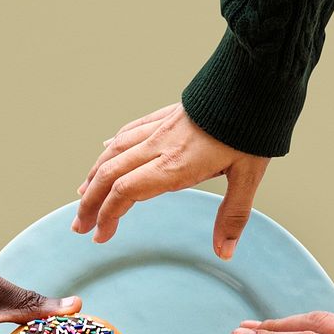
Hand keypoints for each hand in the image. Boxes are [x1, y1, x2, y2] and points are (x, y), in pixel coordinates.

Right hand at [73, 103, 270, 258]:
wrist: (253, 80)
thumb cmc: (252, 128)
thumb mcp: (248, 177)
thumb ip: (233, 216)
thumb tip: (224, 253)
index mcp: (175, 165)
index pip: (126, 191)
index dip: (107, 215)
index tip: (100, 236)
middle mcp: (159, 146)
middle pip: (110, 174)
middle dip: (90, 203)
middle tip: (79, 226)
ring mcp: (160, 128)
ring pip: (113, 152)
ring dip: (94, 176)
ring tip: (83, 196)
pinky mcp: (165, 116)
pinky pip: (128, 132)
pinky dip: (111, 147)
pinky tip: (104, 152)